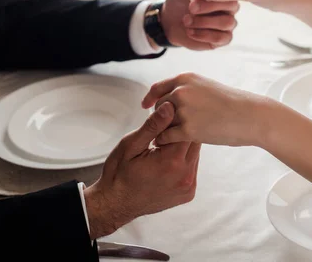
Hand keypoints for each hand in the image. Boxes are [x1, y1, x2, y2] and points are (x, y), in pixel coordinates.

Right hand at [84, 102, 200, 239]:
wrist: (116, 204)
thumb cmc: (119, 174)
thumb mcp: (131, 145)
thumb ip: (153, 126)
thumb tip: (169, 107)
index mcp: (172, 162)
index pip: (187, 130)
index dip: (176, 121)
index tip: (163, 122)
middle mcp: (185, 176)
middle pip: (195, 142)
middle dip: (181, 134)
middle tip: (161, 136)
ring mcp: (188, 186)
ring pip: (196, 154)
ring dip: (183, 147)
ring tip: (162, 150)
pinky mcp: (189, 193)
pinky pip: (193, 168)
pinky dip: (183, 161)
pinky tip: (167, 162)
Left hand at [141, 73, 274, 146]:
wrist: (250, 116)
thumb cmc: (233, 104)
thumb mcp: (207, 87)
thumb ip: (189, 90)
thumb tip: (172, 99)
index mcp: (186, 79)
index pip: (159, 88)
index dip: (150, 98)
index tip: (145, 106)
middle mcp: (181, 92)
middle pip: (158, 106)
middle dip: (160, 117)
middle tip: (167, 127)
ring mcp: (183, 110)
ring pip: (161, 122)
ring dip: (163, 130)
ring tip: (169, 137)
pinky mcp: (187, 129)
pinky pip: (165, 136)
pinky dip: (163, 141)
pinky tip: (167, 144)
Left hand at [161, 0, 240, 49]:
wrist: (168, 19)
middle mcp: (230, 6)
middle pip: (232, 4)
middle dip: (207, 6)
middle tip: (190, 7)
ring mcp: (228, 23)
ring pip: (228, 22)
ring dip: (203, 22)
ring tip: (186, 20)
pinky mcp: (222, 38)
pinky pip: (222, 38)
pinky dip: (203, 34)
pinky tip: (190, 31)